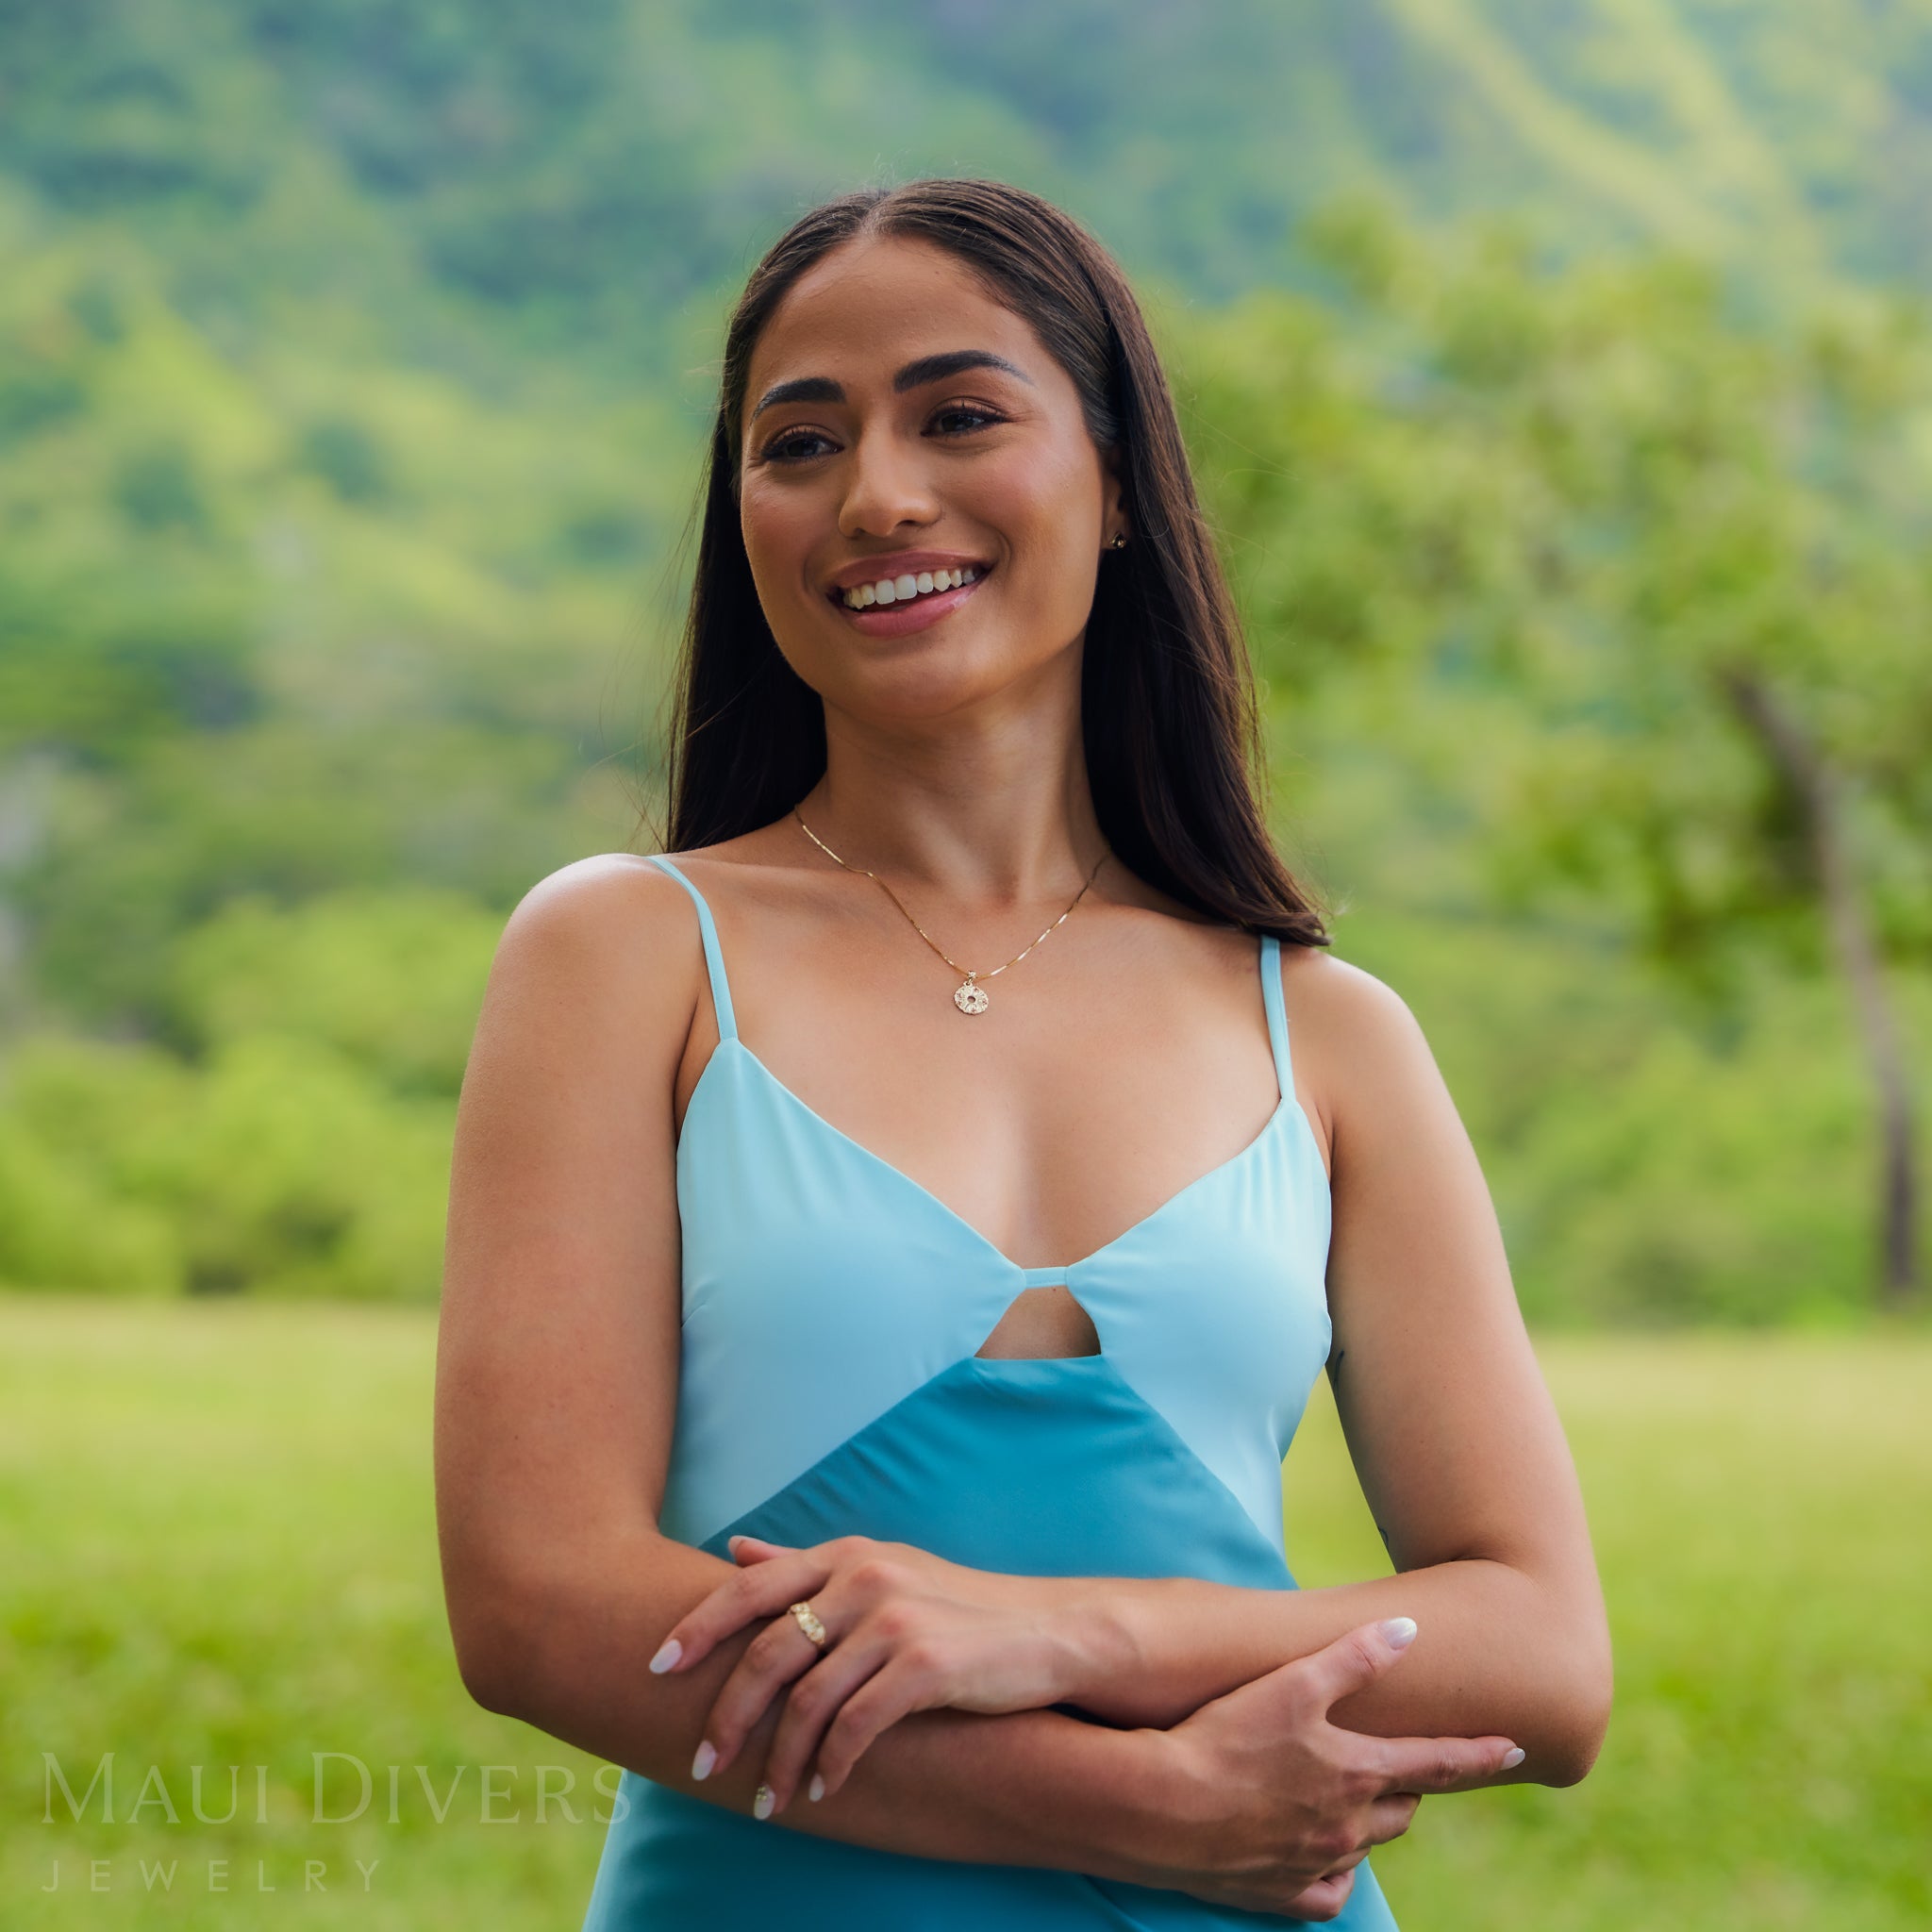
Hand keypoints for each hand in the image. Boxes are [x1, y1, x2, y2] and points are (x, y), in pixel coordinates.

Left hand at [648, 1534, 1083, 1813]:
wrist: (1042, 1632)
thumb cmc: (951, 1608)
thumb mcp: (877, 1570)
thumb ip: (804, 1565)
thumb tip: (734, 1549)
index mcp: (844, 1554)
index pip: (750, 1587)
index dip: (697, 1627)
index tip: (653, 1669)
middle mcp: (864, 1576)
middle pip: (767, 1651)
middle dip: (727, 1717)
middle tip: (703, 1766)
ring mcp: (895, 1619)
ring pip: (807, 1699)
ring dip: (779, 1760)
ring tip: (765, 1801)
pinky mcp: (926, 1663)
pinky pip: (856, 1725)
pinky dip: (831, 1765)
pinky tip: (823, 1790)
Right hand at [1126, 1617, 1523, 1921]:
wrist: (1161, 1806)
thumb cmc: (1225, 1734)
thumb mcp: (1292, 1682)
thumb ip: (1356, 1657)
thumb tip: (1409, 1630)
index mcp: (1359, 1772)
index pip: (1440, 1764)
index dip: (1480, 1755)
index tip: (1516, 1749)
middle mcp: (1349, 1826)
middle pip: (1404, 1807)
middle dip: (1410, 1784)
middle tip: (1400, 1762)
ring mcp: (1317, 1863)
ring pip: (1367, 1844)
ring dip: (1370, 1820)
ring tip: (1355, 1797)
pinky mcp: (1282, 1893)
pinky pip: (1329, 1890)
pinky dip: (1335, 1870)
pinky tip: (1325, 1854)